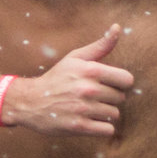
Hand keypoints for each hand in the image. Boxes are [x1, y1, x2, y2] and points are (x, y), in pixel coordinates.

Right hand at [2, 28, 132, 137]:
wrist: (30, 101)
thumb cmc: (57, 78)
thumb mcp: (75, 58)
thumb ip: (100, 45)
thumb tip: (118, 27)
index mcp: (90, 70)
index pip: (126, 80)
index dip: (120, 83)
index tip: (109, 84)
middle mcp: (88, 89)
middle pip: (120, 98)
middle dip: (110, 98)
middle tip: (93, 97)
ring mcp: (84, 109)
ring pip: (114, 114)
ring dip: (104, 113)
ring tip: (89, 108)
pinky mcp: (79, 127)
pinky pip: (107, 130)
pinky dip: (101, 127)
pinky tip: (89, 121)